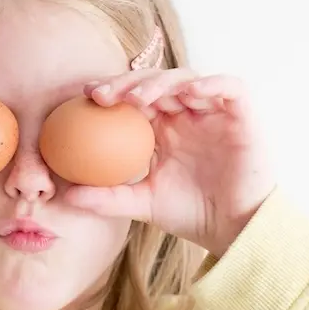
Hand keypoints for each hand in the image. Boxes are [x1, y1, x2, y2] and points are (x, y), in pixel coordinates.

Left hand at [64, 68, 275, 256]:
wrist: (235, 230)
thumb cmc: (191, 214)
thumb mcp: (143, 204)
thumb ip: (107, 198)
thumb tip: (66, 197)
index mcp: (163, 128)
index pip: (135, 97)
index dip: (112, 90)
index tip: (85, 96)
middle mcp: (187, 114)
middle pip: (155, 82)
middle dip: (127, 82)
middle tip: (102, 95)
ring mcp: (214, 112)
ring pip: (187, 79)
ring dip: (161, 83)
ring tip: (137, 98)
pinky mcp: (243, 114)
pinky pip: (230, 88)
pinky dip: (211, 84)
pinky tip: (188, 93)